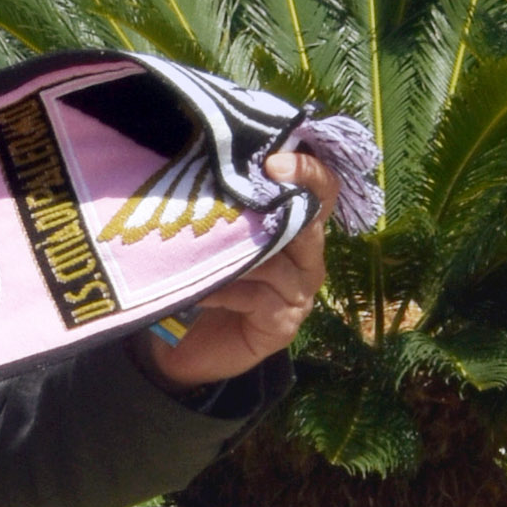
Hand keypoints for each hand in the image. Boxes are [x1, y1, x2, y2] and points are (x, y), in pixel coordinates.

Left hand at [137, 138, 338, 392]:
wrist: (184, 349)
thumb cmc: (204, 281)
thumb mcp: (216, 238)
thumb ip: (228, 206)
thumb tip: (212, 158)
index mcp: (299, 229)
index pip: (322, 191)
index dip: (308, 171)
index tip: (273, 159)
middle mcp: (308, 259)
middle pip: (309, 221)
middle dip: (278, 201)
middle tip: (244, 187)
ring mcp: (299, 293)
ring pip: (278, 260)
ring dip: (237, 253)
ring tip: (201, 248)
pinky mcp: (284, 325)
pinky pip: (258, 298)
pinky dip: (225, 290)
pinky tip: (200, 291)